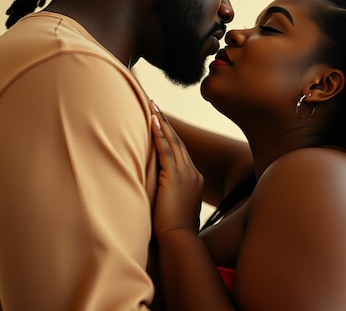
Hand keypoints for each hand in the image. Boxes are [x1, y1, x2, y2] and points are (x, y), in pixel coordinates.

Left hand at [150, 101, 203, 239]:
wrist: (179, 240)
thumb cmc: (174, 231)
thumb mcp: (175, 208)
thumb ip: (171, 196)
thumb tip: (160, 194)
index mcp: (194, 180)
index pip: (181, 152)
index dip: (170, 135)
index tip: (161, 122)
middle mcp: (193, 173)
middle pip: (178, 142)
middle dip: (166, 123)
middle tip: (155, 105)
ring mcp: (186, 174)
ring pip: (173, 142)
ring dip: (161, 122)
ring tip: (152, 106)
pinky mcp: (175, 177)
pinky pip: (166, 150)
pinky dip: (159, 134)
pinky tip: (151, 121)